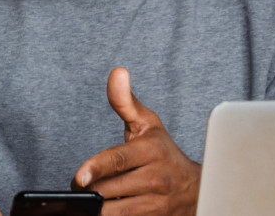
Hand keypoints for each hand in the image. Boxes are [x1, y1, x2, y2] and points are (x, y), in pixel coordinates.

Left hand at [71, 68, 200, 214]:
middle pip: (109, 189)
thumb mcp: (148, 124)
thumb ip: (125, 102)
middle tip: (78, 187)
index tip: (78, 177)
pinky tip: (104, 209)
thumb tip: (117, 72)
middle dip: (88, 190)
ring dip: (96, 208)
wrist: (196, 188)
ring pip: (115, 211)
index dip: (96, 168)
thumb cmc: (163, 152)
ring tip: (88, 200)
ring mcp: (157, 204)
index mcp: (151, 150)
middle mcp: (156, 178)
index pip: (118, 160)